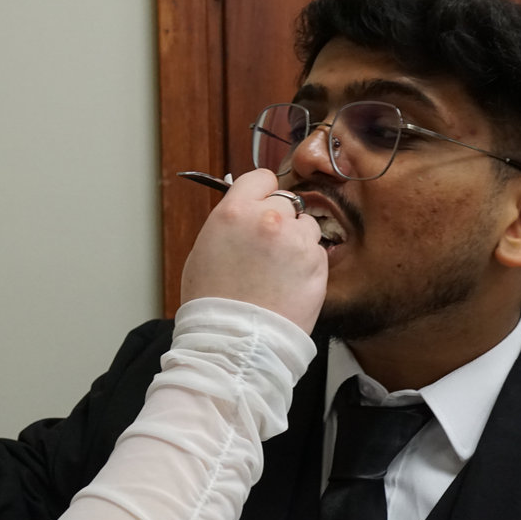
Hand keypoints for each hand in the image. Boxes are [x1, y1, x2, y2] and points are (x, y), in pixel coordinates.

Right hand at [180, 168, 326, 331]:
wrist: (235, 341)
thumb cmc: (212, 303)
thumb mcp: (203, 251)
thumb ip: (228, 223)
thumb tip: (244, 212)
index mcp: (235, 212)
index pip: (260, 177)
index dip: (261, 192)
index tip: (261, 204)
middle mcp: (268, 219)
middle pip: (285, 201)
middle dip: (279, 219)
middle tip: (267, 247)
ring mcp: (296, 240)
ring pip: (305, 225)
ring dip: (296, 240)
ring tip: (278, 269)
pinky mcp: (317, 263)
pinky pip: (317, 252)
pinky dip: (307, 264)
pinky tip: (289, 283)